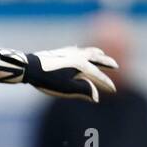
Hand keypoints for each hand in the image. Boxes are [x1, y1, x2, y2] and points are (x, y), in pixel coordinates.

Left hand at [0, 46, 118, 101]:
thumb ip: (83, 91)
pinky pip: (76, 49)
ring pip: (87, 51)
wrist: (30, 67)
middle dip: (106, 63)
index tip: (113, 90)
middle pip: (96, 59)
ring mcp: (69, 52)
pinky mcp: (60, 52)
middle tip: (115, 65)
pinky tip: (79, 50)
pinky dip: (82, 50)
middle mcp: (78, 56)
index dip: (106, 83)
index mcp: (82, 66)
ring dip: (96, 54)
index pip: (98, 76)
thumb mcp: (67, 88)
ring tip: (102, 54)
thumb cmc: (48, 79)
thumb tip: (96, 96)